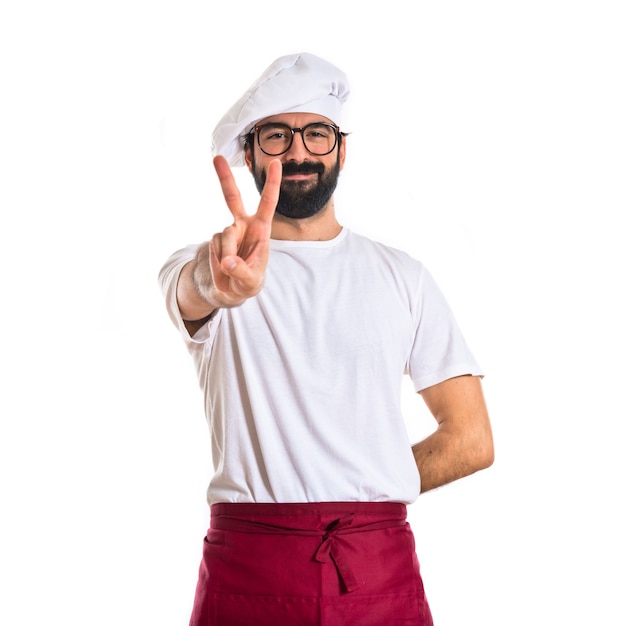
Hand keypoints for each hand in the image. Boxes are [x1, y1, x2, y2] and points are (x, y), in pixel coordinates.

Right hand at [195, 155, 281, 307]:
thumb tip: (228, 262)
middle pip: (232, 197)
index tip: (276, 163)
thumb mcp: (251, 282)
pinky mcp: (216, 239)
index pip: (268, 203)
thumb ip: (242, 272)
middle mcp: (243, 225)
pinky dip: (218, 258)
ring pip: (224, 235)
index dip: (272, 183)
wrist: (232, 289)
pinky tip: (224, 265)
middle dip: (224, 177)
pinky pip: (215, 245)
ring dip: (227, 253)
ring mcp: (228, 231)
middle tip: (216, 157)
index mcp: (261, 229)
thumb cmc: (249, 282)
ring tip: (232, 268)